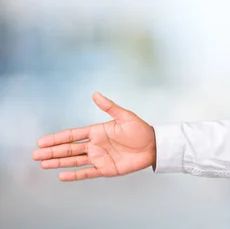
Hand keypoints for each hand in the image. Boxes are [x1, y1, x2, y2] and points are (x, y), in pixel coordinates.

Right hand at [32, 92, 156, 181]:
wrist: (154, 145)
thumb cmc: (141, 130)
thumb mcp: (125, 116)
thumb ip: (109, 107)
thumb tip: (95, 94)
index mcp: (97, 132)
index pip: (72, 135)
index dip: (57, 138)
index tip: (42, 141)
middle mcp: (95, 145)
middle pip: (69, 149)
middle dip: (52, 152)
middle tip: (36, 154)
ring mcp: (99, 158)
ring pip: (74, 161)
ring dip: (59, 162)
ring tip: (43, 164)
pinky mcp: (106, 169)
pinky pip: (87, 173)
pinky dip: (74, 175)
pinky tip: (61, 175)